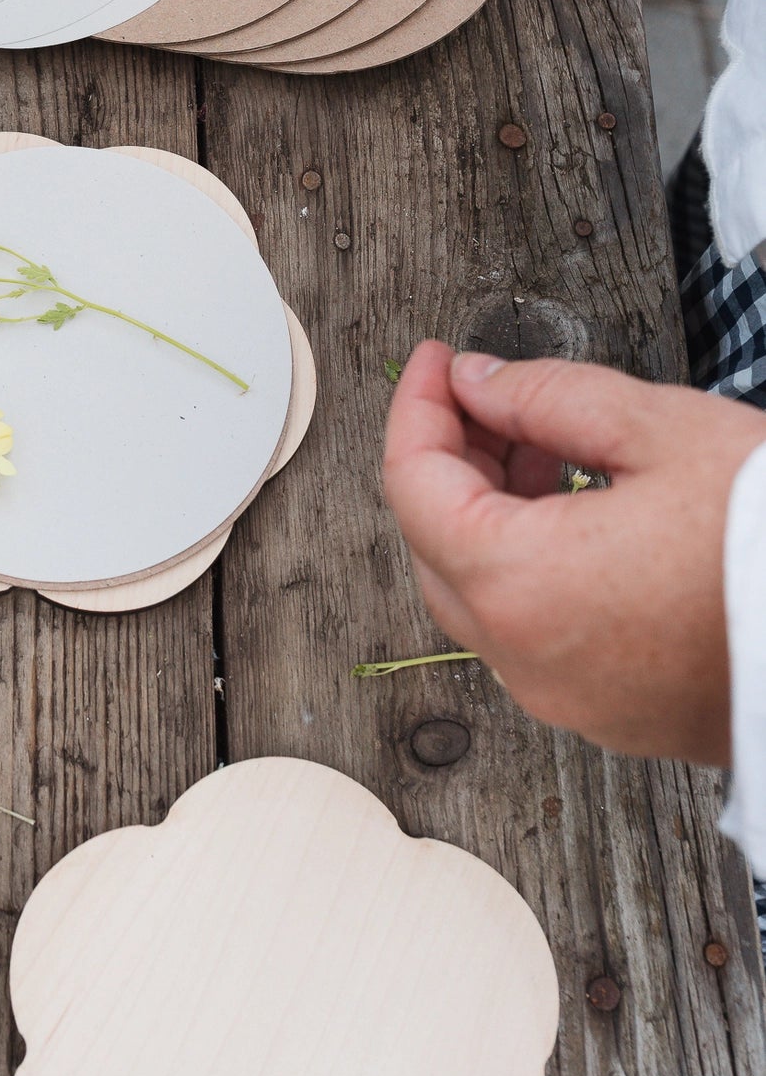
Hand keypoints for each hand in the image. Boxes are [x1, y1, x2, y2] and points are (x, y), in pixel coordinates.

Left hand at [381, 341, 765, 766]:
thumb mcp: (661, 430)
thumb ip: (546, 397)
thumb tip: (477, 383)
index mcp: (520, 585)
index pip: (413, 484)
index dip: (416, 407)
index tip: (435, 361)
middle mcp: (526, 659)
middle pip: (434, 544)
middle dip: (448, 458)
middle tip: (484, 395)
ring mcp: (566, 698)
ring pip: (481, 593)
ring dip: (489, 512)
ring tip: (542, 442)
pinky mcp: (611, 714)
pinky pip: (535, 633)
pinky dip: (531, 566)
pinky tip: (580, 511)